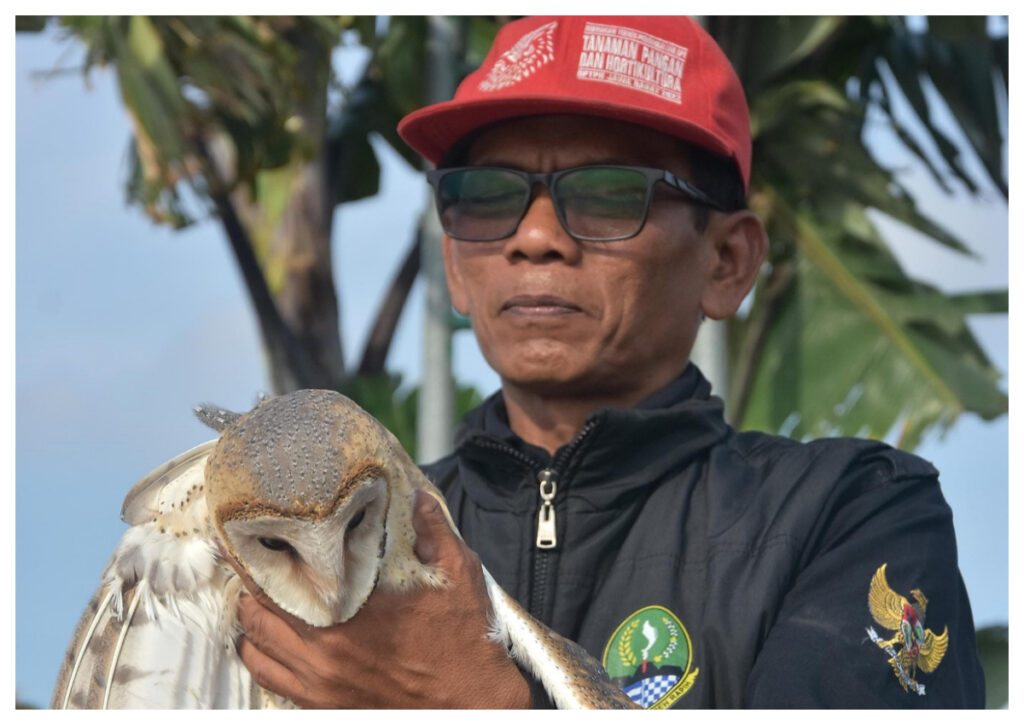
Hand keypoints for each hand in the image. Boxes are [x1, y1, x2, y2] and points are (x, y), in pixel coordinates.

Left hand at [232, 489, 531, 707]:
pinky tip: (269, 642)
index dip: (258, 555)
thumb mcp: (458, 575)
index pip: (283, 577)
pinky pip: (270, 680)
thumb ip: (434, 532)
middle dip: (250, 585)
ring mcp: (320, 681)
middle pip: (257, 612)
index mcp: (352, 611)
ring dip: (252, 621)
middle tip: (252, 563)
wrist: (471, 705)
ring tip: (257, 600)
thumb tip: (417, 500)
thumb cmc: (464, 645)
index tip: (248, 536)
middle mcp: (326, 649)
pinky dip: (261, 658)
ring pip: (256, 648)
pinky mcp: (324, 705)